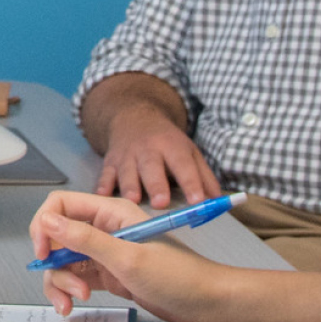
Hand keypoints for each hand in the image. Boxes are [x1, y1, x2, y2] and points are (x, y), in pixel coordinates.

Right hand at [30, 189, 232, 321]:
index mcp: (112, 211)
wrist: (204, 303)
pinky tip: (72, 306)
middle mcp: (105, 228)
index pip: (61, 204)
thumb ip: (86, 240)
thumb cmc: (177, 277)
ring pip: (62, 261)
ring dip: (60, 282)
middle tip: (66, 286)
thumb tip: (48, 221)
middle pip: (57, 236)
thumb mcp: (128, 257)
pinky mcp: (107, 274)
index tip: (43, 253)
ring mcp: (105, 252)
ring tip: (74, 301)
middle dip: (52, 263)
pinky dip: (68, 291)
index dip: (44, 225)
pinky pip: (74, 278)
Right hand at [96, 101, 221, 208]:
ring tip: (133, 200)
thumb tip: (219, 200)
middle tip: (161, 203)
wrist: (134, 118)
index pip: (183, 164)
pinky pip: (105, 175)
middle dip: (156, 185)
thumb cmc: (166, 142)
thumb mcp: (189, 151)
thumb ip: (203, 176)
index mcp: (172, 146)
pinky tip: (101, 197)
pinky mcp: (109, 163)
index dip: (192, 183)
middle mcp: (148, 150)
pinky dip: (102, 186)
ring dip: (129, 186)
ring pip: (127, 172)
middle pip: (152, 167)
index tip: (198, 201)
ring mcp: (127, 156)